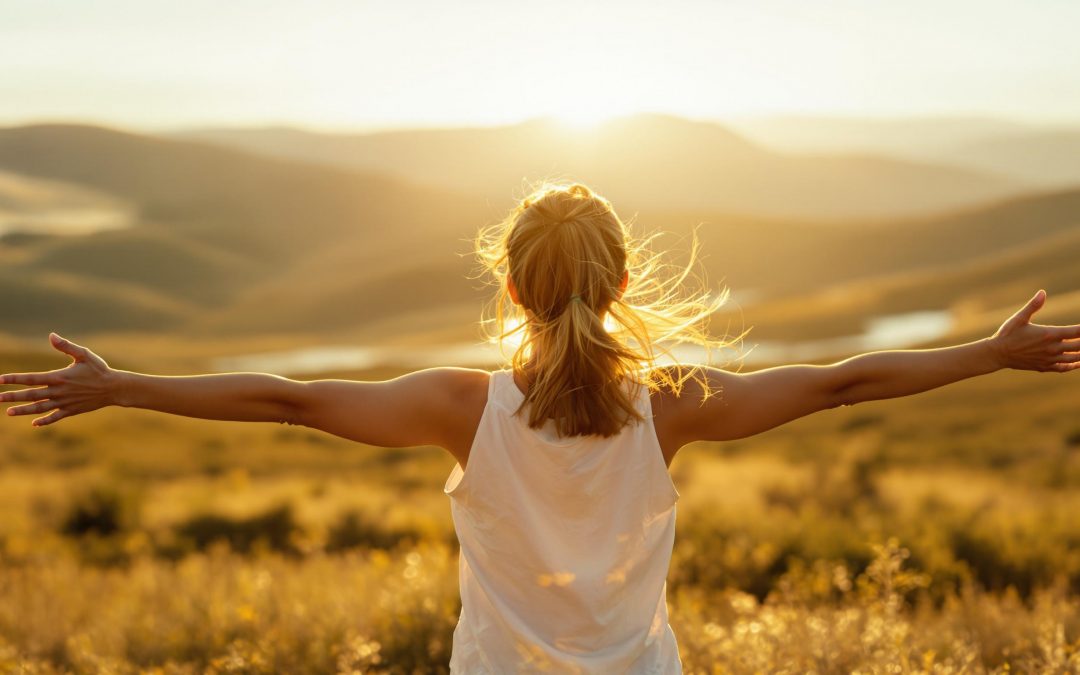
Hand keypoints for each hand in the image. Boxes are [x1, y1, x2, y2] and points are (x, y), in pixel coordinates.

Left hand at [0, 333, 117, 426]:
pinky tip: (34, 424)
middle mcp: (59, 392)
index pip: (32, 379)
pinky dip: (44, 421)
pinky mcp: (71, 410)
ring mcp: (64, 403)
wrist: (114, 388)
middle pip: (31, 395)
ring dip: (23, 410)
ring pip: (39, 408)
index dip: (15, 379)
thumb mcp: (84, 354)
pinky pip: (55, 417)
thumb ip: (66, 346)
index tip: (0, 379)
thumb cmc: (99, 369)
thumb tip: (51, 335)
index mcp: (59, 377)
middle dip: (12, 396)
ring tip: (8, 412)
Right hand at [988, 290, 1079, 372]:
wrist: (997, 354)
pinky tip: (1078, 362)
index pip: (1077, 331)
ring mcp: (1049, 359)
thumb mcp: (1019, 318)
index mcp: (1049, 335)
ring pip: (1075, 358)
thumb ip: (1033, 305)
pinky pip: (1064, 367)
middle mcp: (1052, 349)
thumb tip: (1042, 292)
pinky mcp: (1044, 367)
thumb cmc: (1007, 334)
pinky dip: (1074, 365)